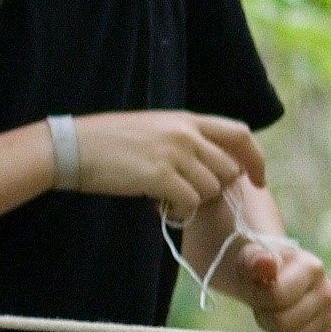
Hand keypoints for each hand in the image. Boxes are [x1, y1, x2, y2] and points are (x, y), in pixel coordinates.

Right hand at [64, 109, 265, 220]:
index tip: (259, 180)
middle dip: (214, 188)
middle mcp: (185, 133)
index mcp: (186, 119)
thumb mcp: (153, 129)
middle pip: (229, 169)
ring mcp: (174, 153)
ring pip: (211, 189)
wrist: (71, 146)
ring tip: (165, 197)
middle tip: (185, 193)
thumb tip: (211, 166)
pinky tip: (160, 207)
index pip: (239, 134)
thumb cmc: (108, 141)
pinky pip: (190, 203)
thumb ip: (184, 140)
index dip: (256, 159)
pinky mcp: (159, 175)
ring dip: (194, 201)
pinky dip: (179, 212)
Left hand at [224, 230, 330, 331]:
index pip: (276, 296)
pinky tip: (284, 327)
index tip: (255, 287)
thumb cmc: (260, 268)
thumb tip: (267, 264)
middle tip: (263, 303)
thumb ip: (256, 260)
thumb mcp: (250, 259)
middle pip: (283, 322)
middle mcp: (328, 292)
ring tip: (274, 312)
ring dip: (275, 331)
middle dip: (265, 315)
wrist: (270, 276)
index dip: (257, 296)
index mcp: (313, 268)